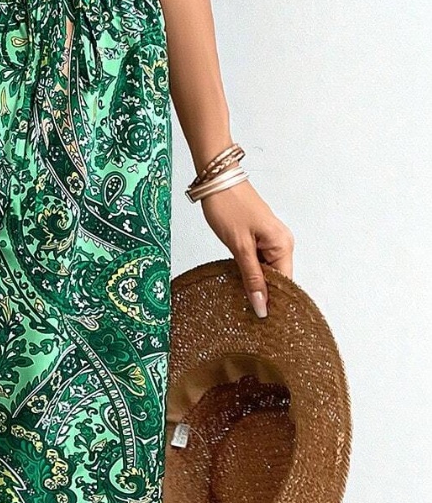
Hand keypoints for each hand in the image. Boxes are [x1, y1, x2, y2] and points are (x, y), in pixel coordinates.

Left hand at [198, 179, 294, 317]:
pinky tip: (239, 285)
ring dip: (255, 286)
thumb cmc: (229, 208)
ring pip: (267, 272)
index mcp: (283, 245)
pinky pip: (259, 263)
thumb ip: (252, 278)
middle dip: (264, 297)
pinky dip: (250, 274)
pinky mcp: (259, 238)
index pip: (285, 284)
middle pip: (278, 280)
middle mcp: (282, 243)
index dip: (274, 303)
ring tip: (243, 306)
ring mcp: (271, 241)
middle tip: (248, 319)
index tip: (261, 323)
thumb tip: (262, 306)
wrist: (217, 179)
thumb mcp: (239, 247)